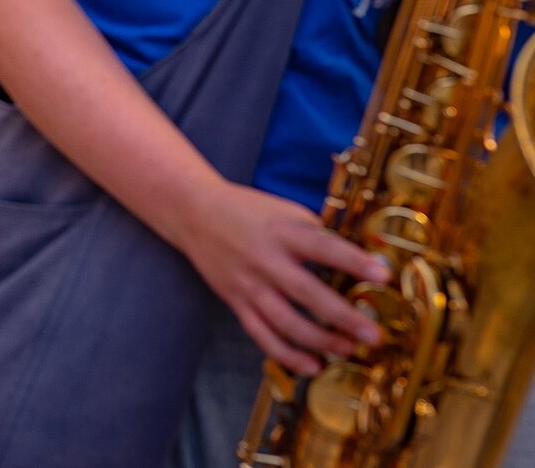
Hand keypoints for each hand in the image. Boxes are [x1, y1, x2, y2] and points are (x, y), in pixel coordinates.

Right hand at [172, 180, 388, 376]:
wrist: (193, 212)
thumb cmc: (248, 210)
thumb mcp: (285, 211)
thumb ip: (318, 234)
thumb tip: (363, 259)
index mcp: (282, 231)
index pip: (323, 247)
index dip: (354, 261)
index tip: (383, 275)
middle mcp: (265, 259)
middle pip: (307, 293)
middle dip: (343, 317)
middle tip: (373, 335)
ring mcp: (248, 284)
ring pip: (286, 322)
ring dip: (320, 340)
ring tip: (348, 350)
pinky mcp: (236, 301)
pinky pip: (262, 335)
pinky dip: (287, 354)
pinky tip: (312, 366)